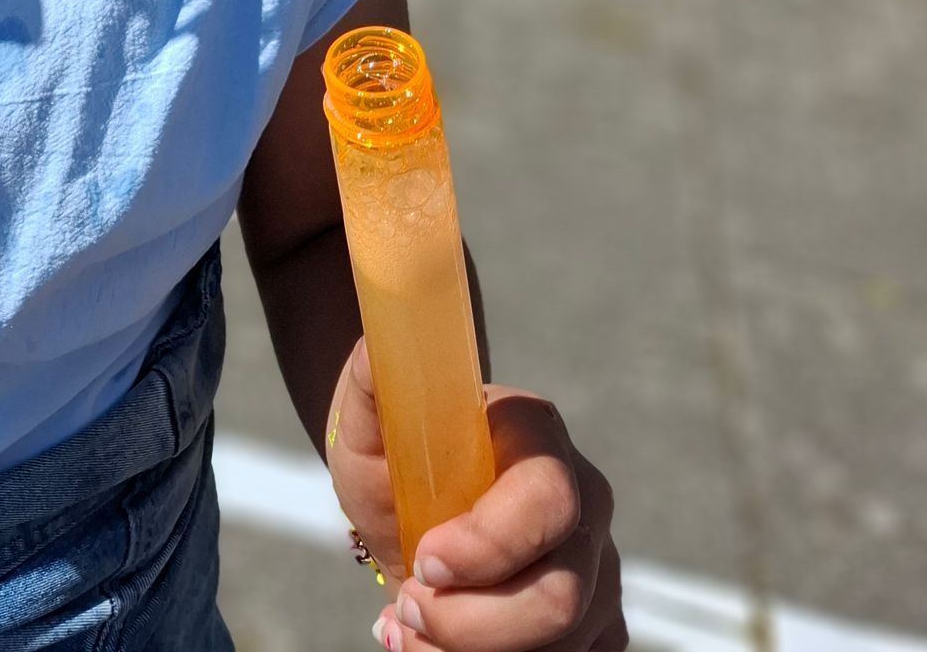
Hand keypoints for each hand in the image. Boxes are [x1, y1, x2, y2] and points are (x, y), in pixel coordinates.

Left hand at [327, 339, 624, 651]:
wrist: (408, 500)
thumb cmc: (393, 455)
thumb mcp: (369, 419)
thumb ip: (372, 379)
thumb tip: (373, 345)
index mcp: (537, 436)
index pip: (546, 501)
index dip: (488, 546)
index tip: (423, 559)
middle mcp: (584, 500)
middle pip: (561, 594)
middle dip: (472, 622)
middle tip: (409, 605)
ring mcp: (597, 566)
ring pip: (564, 643)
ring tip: (412, 625)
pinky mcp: (597, 622)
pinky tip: (443, 649)